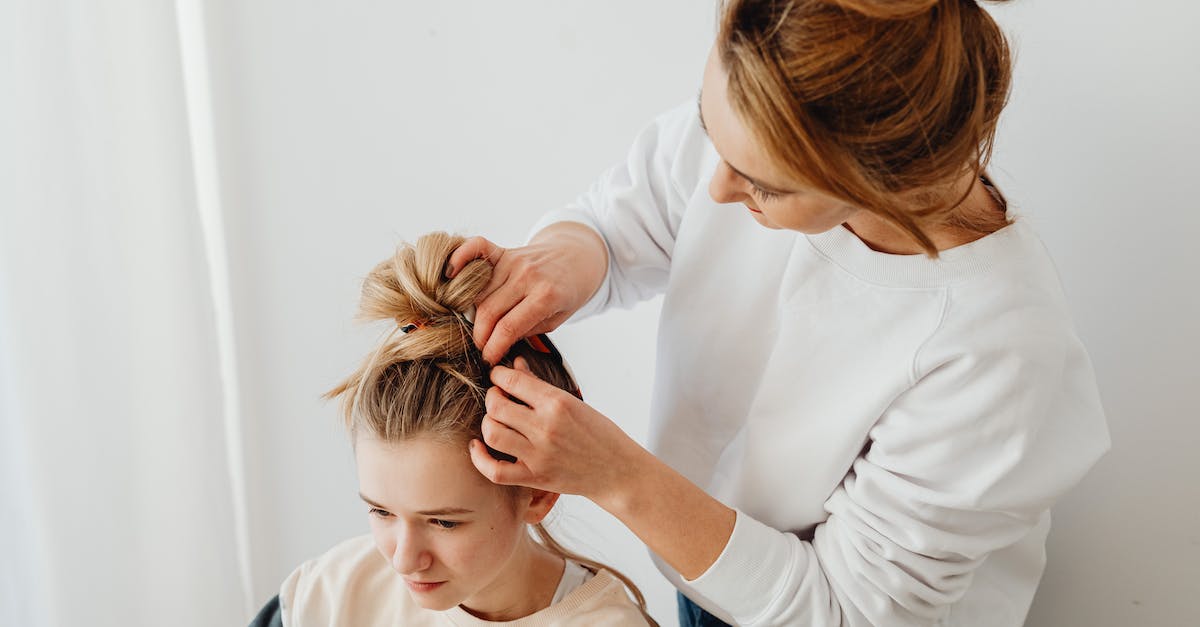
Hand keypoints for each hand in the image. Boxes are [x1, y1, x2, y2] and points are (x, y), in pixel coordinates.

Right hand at [446, 223, 606, 364]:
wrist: (577, 257)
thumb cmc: (567, 292)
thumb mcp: (557, 319)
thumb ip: (527, 329)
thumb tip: (495, 342)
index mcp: (546, 296)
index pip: (508, 328)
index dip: (493, 348)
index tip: (488, 360)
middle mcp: (527, 276)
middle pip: (488, 311)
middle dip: (481, 336)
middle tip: (481, 348)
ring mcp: (513, 260)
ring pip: (479, 292)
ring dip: (473, 313)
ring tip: (478, 327)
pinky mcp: (504, 250)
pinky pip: (476, 248)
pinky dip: (460, 257)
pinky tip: (450, 275)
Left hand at [468, 357, 645, 503]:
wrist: (618, 471)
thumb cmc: (600, 434)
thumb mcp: (574, 402)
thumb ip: (540, 385)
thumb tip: (515, 366)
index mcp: (558, 403)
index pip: (513, 381)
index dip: (498, 375)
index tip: (498, 376)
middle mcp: (546, 427)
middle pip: (497, 407)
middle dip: (491, 397)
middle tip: (496, 397)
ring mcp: (539, 455)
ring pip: (492, 434)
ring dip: (487, 423)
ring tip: (494, 420)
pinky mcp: (535, 478)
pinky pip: (495, 471)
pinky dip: (479, 459)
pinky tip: (479, 447)